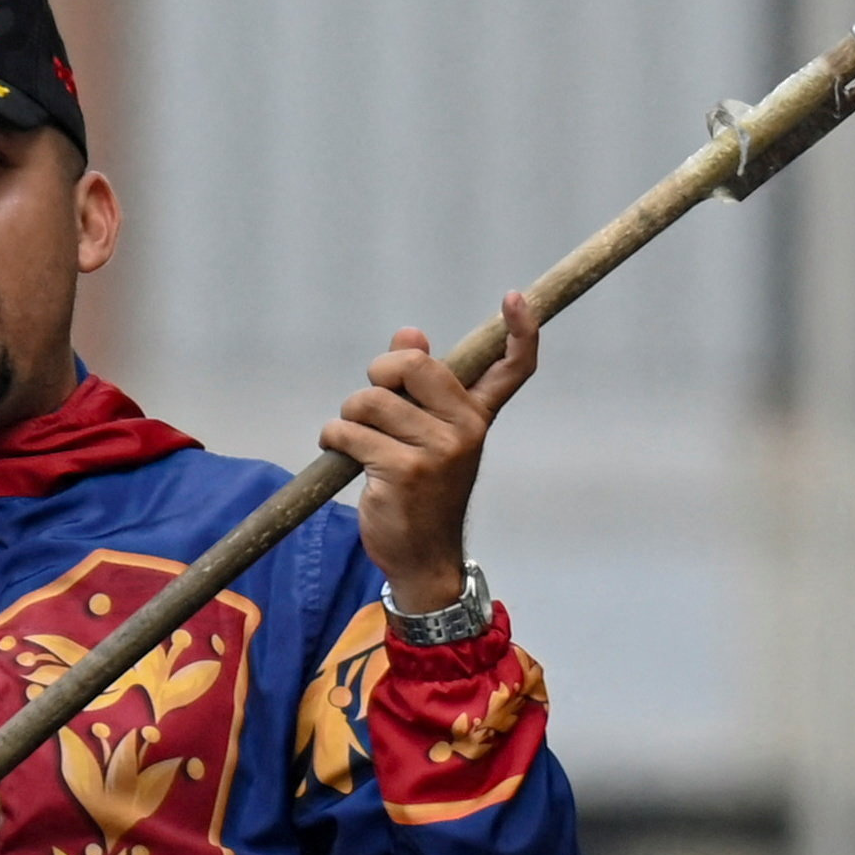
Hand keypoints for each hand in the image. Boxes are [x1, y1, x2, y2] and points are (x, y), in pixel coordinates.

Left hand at [325, 293, 541, 616]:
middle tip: (372, 405)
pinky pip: (349, 432)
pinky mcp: (405, 471)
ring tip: (357, 443)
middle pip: (412, 365)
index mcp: (477, 415)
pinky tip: (342, 456)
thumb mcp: (428, 434)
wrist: (423, 557)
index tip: (515, 298)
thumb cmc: (421, 490)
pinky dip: (334, 439)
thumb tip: (409, 335)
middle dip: (377, 375)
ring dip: (349, 419)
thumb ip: (418, 384)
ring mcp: (439, 451)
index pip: (513, 368)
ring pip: (369, 401)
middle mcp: (466, 428)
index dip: (521, 331)